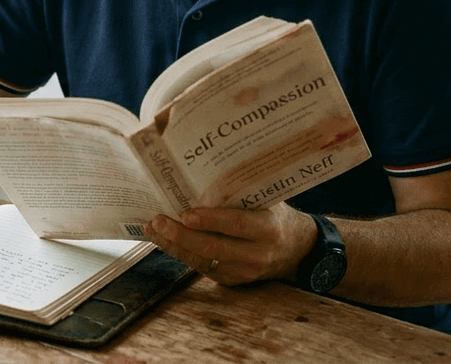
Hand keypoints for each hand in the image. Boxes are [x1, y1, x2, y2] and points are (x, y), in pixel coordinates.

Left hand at [145, 203, 316, 285]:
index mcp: (269, 229)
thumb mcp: (268, 200)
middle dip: (182, 236)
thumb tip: (204, 170)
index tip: (185, 214)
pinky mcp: (231, 281)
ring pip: (203, 261)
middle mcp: (257, 254)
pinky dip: (181, 253)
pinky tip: (164, 240)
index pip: (237, 225)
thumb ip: (242, 192)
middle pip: (214, 247)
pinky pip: (202, 267)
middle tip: (158, 221)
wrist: (297, 249)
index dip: (210, 221)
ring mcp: (244, 272)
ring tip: (153, 229)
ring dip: (174, 246)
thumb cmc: (276, 215)